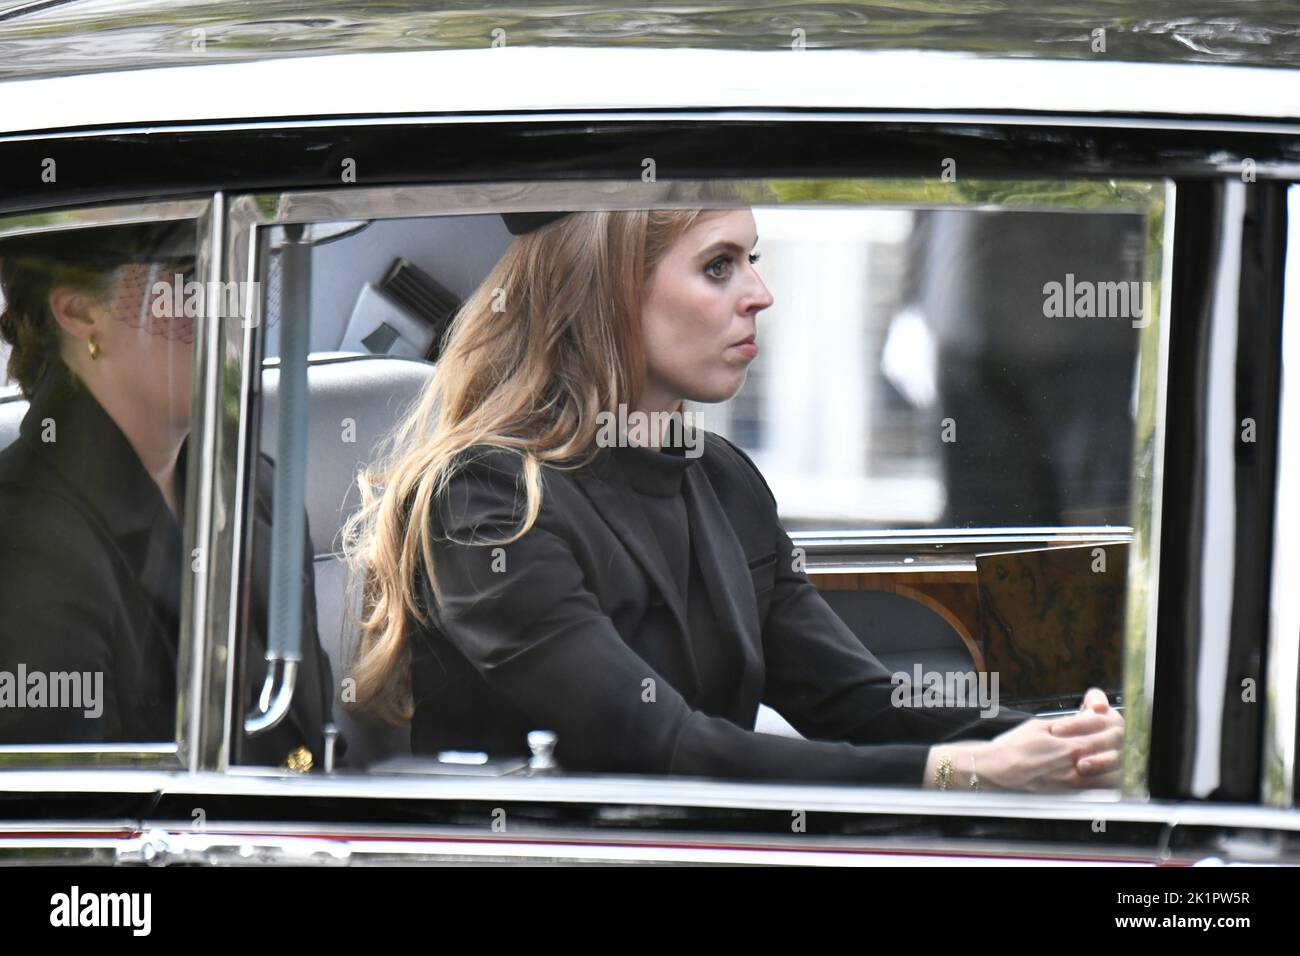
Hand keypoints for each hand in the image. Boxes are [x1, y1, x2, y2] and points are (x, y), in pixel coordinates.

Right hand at [975, 688, 1123, 791]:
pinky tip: (1110, 773)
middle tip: (1119, 732)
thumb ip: (1068, 723)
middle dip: (1119, 737)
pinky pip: (1099, 788)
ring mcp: (1074, 779)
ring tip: (1117, 752)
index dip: (1112, 720)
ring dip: (1119, 760)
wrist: (997, 769)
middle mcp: (1075, 762)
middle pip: (1113, 748)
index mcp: (1068, 742)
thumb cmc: (1014, 746)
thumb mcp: (1040, 725)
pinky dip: (1110, 779)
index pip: (1103, 728)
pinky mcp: (1069, 792)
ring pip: (1112, 771)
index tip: (1111, 717)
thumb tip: (1088, 716)